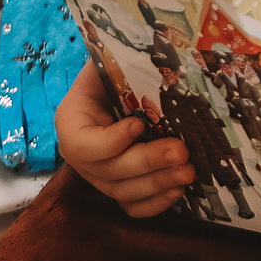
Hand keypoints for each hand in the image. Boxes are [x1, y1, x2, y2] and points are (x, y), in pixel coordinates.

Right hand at [54, 65, 192, 217]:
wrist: (128, 80)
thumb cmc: (123, 67)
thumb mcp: (117, 59)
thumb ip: (124, 62)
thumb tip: (156, 53)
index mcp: (72, 119)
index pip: (81, 145)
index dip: (110, 142)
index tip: (139, 124)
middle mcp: (81, 152)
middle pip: (107, 171)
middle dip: (146, 163)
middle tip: (181, 153)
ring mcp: (99, 174)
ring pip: (121, 192)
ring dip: (156, 184)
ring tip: (188, 172)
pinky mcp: (120, 185)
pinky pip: (132, 206)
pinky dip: (155, 203)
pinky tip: (179, 190)